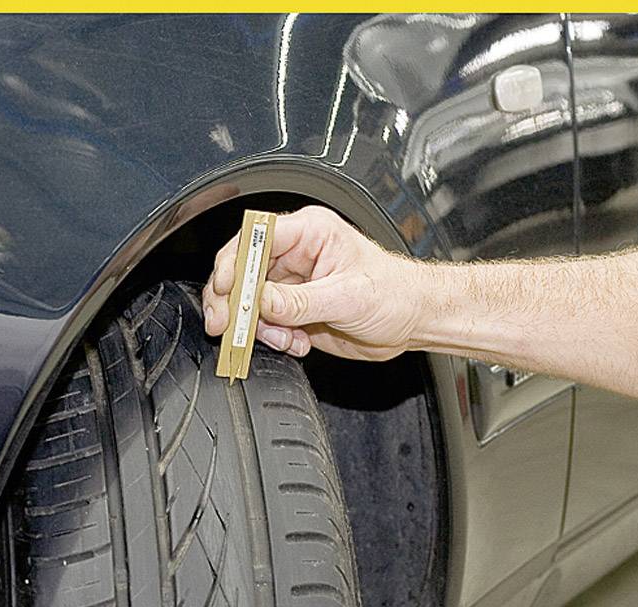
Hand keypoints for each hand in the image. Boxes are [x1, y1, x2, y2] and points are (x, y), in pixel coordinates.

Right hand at [202, 205, 419, 360]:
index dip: (234, 263)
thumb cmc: (395, 294)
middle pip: (242, 270)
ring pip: (248, 302)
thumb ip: (300, 301)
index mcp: (309, 232)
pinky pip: (264, 324)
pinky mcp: (293, 309)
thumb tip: (261, 302)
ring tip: (284, 338)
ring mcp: (292, 283)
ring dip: (257, 326)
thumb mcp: (348, 297)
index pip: (256, 238)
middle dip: (233, 301)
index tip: (227, 290)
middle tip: (225, 325)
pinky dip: (272, 338)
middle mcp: (295, 254)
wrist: (412, 321)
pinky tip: (296, 342)